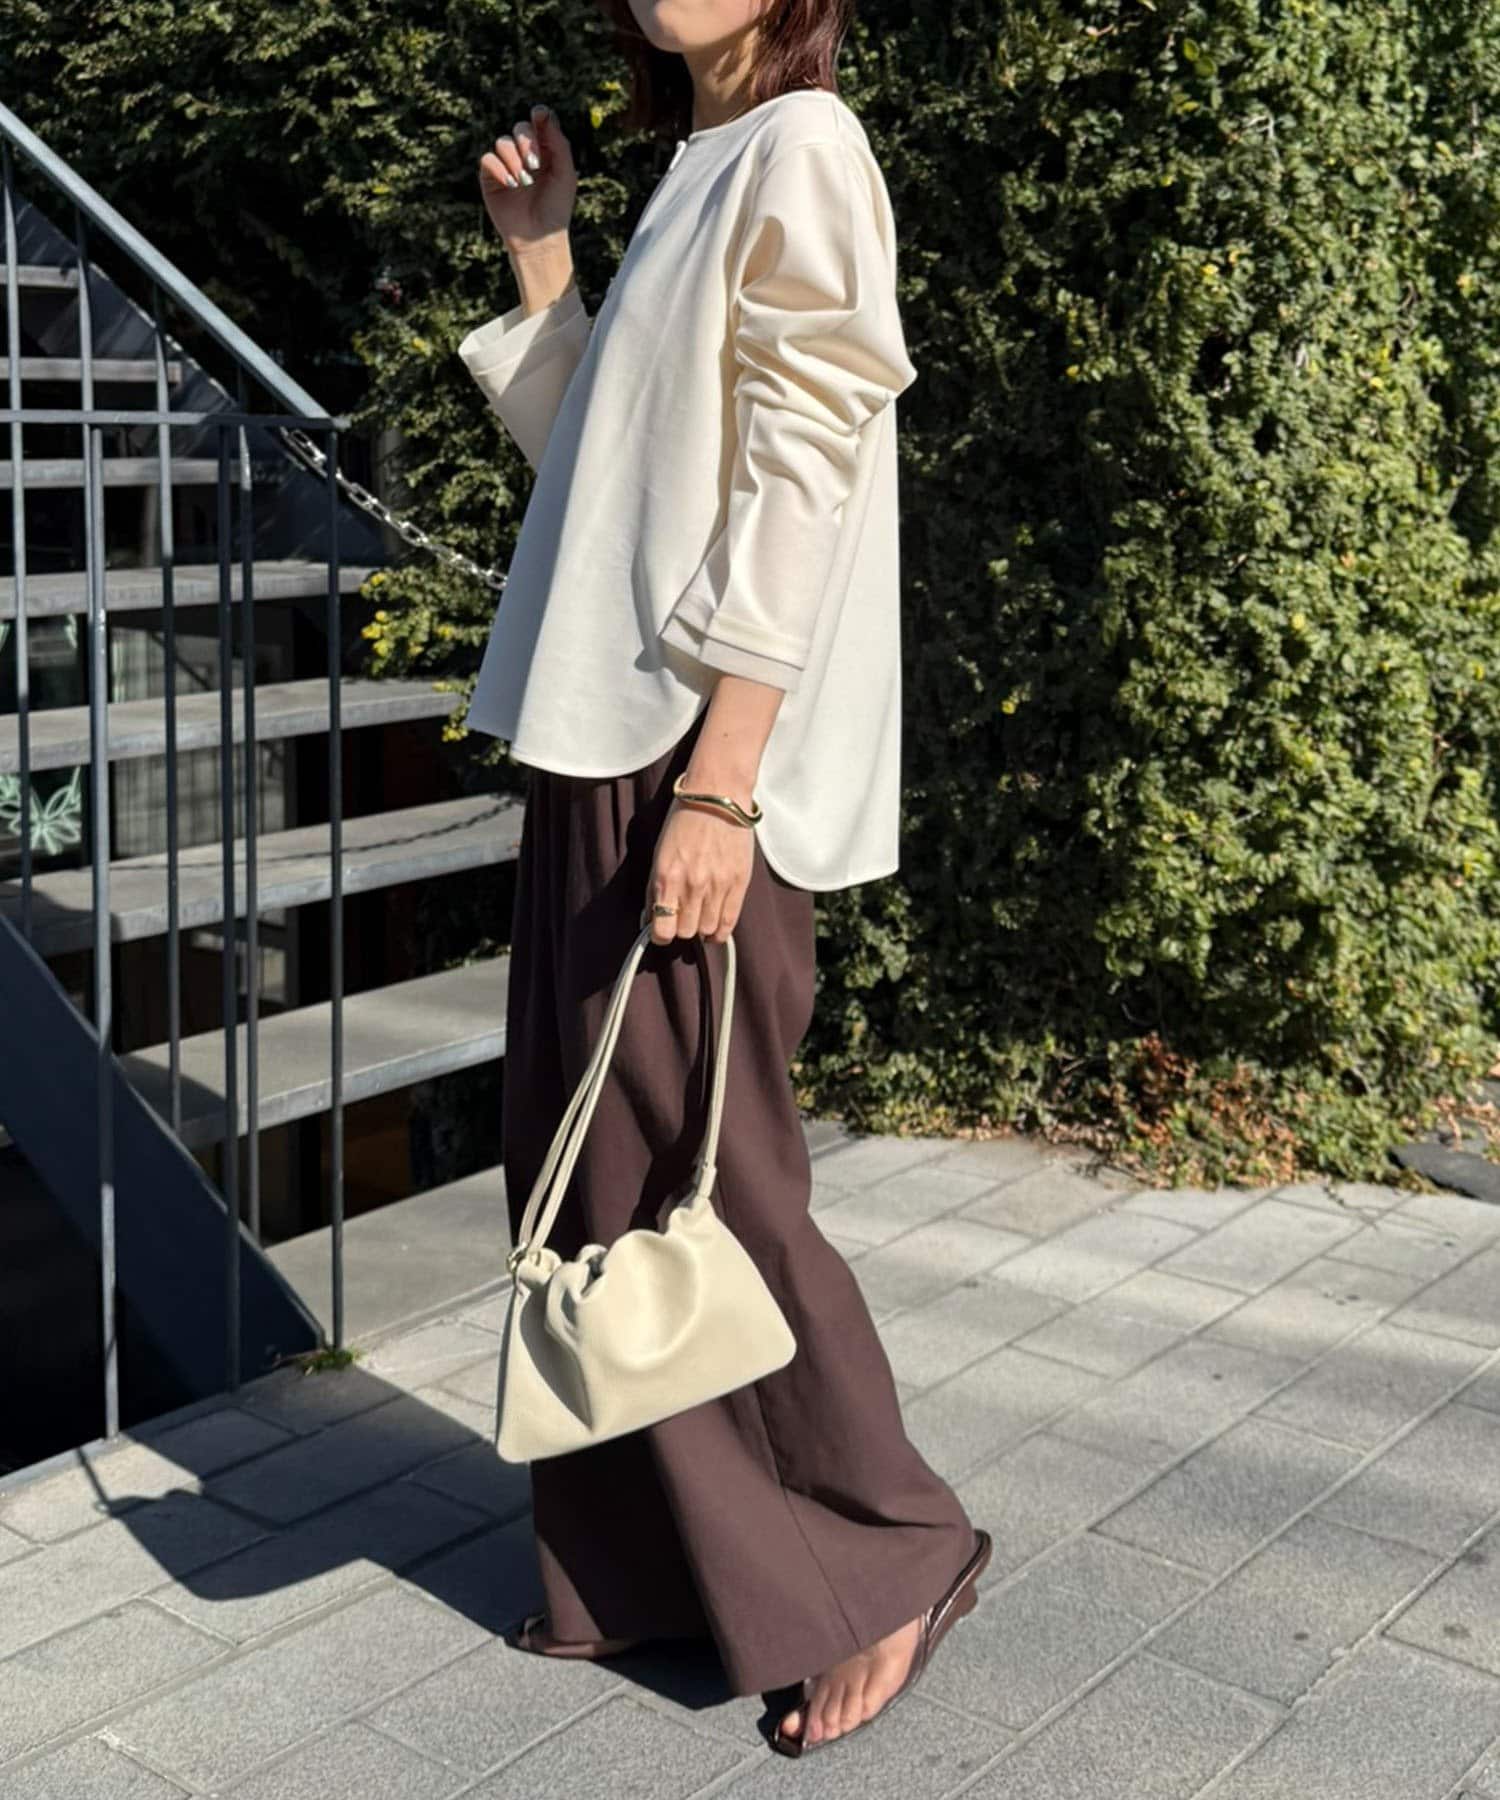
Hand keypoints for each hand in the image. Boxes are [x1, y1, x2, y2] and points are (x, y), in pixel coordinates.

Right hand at [479, 102, 576, 253]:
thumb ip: (558, 143)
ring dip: (514, 159)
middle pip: (520, 127)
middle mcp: (525, 155)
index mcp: (546, 151)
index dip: (539, 115)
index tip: (539, 115)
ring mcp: (507, 165)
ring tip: (524, 182)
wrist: (539, 238)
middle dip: (526, 140)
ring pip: (503, 142)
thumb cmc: (556, 208)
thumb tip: (543, 114)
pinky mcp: (490, 179)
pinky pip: (488, 159)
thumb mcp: (565, 174)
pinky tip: (511, 184)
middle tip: (534, 163)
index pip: (540, 123)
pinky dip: (499, 168)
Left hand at [642, 802, 754, 945]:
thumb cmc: (684, 820)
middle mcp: (691, 885)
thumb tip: (650, 917)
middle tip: (683, 916)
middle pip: (685, 933)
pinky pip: (730, 923)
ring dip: (702, 928)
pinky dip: (721, 931)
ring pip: (707, 931)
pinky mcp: (739, 883)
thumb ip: (653, 888)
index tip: (663, 928)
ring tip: (701, 916)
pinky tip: (716, 926)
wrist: (717, 796)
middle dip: (681, 928)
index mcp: (666, 877)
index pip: (662, 929)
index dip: (661, 934)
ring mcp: (717, 886)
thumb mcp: (659, 853)